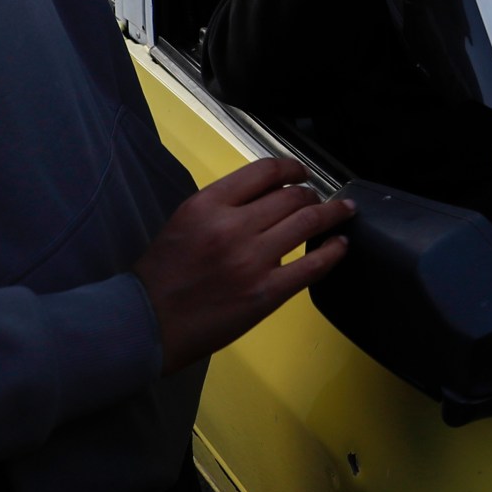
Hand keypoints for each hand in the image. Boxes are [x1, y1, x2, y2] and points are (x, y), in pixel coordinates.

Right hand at [134, 157, 353, 373]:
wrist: (148, 322)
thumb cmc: (163, 273)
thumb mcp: (186, 221)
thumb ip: (225, 206)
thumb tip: (271, 200)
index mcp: (208, 204)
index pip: (264, 171)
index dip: (292, 169)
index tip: (302, 174)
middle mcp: (233, 226)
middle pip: (291, 196)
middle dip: (312, 195)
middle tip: (319, 201)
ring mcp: (253, 260)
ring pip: (308, 222)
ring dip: (332, 214)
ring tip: (344, 212)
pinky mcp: (267, 292)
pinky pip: (313, 265)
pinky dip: (334, 250)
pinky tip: (341, 244)